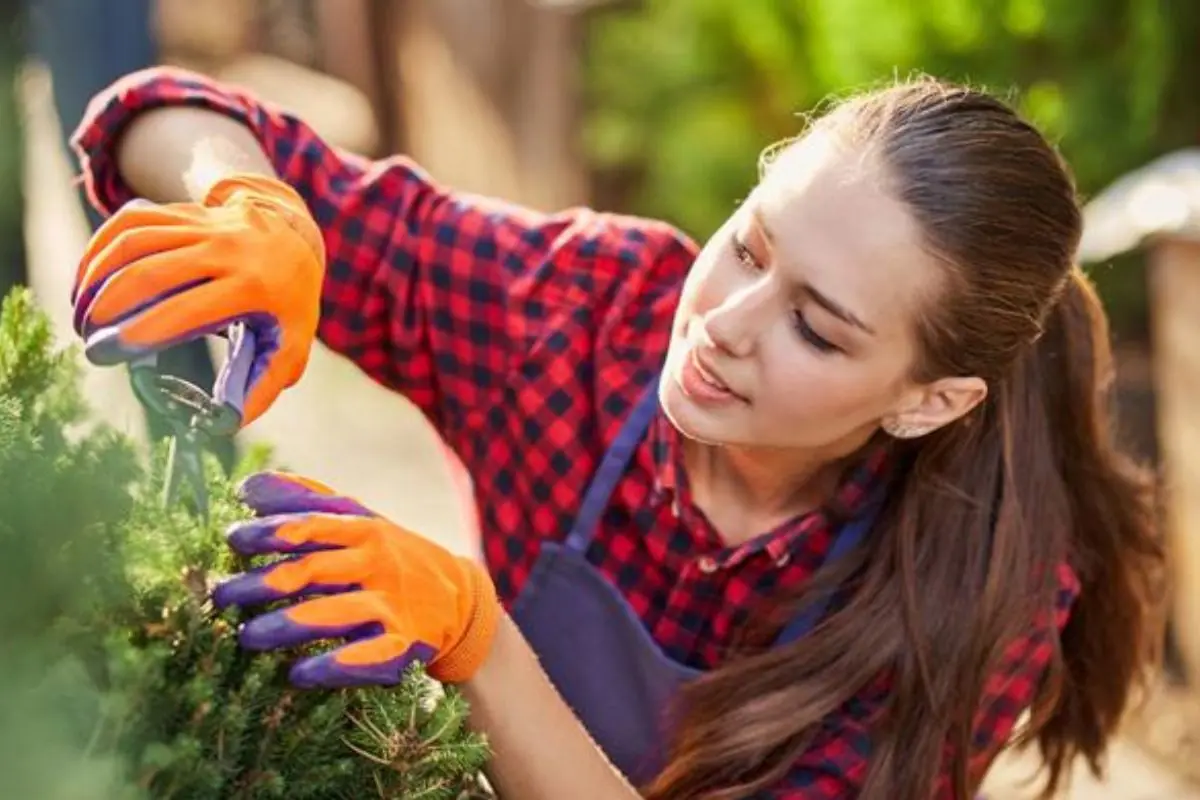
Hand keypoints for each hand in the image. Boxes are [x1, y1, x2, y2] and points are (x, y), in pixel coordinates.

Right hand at [71, 174, 324, 425]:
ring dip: (96, 279)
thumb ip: (264, 386)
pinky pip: (131, 221)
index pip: (187, 309)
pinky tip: (87, 280)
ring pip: (134, 243)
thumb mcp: (293, 345)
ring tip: (83, 317)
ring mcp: (203, 225)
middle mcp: (226, 249)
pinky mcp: (184, 211)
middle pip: (151, 273)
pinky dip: (100, 249)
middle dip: (109, 307)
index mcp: (252, 286)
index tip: (109, 353)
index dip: (143, 331)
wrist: (296, 238)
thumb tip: (227, 423)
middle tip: (91, 342)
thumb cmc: (289, 302)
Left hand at [211, 472, 499, 686]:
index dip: (271, 532)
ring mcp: (394, 605)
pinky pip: (368, 656)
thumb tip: (247, 487)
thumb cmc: (394, 557)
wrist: (461, 600)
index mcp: (365, 531)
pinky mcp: (405, 644)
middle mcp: (379, 564)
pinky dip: (334, 666)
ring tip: (248, 637)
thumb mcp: (361, 521)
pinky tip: (298, 674)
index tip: (232, 539)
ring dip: (289, 625)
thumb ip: (307, 502)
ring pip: (337, 613)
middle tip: (221, 597)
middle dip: (264, 583)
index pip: (313, 526)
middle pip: (315, 570)